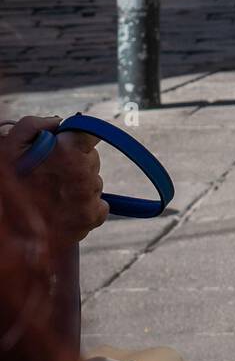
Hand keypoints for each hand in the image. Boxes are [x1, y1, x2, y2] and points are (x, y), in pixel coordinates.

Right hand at [0, 115, 108, 244]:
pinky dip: (86, 207)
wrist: (11, 238)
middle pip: (91, 158)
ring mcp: (89, 196)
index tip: (70, 144)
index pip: (90, 132)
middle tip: (51, 175)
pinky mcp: (91, 217)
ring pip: (94, 182)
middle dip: (76, 163)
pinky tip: (65, 210)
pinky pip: (99, 205)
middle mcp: (85, 171)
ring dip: (79, 186)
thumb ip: (33, 126)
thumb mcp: (9, 149)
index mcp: (68, 150)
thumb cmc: (8, 191)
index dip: (79, 137)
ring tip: (53, 196)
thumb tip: (57, 122)